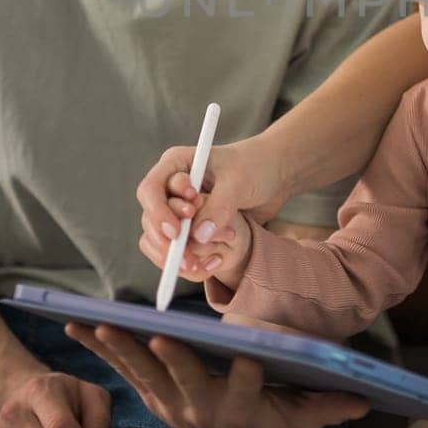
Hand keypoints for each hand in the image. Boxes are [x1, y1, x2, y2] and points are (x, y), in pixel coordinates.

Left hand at [67, 324, 368, 427]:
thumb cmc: (263, 425)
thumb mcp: (296, 420)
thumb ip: (325, 407)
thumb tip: (364, 400)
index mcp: (240, 409)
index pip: (247, 390)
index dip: (248, 375)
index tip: (251, 356)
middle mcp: (199, 407)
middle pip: (184, 380)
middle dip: (171, 360)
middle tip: (159, 337)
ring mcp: (168, 402)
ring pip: (142, 372)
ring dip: (119, 349)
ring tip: (98, 324)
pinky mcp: (148, 392)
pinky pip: (118, 368)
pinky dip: (96, 348)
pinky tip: (74, 324)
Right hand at [137, 137, 289, 275]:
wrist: (276, 174)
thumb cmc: (256, 166)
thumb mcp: (239, 182)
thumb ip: (218, 207)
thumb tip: (198, 237)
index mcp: (177, 164)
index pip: (150, 191)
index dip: (159, 214)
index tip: (177, 233)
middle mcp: (172, 187)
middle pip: (151, 219)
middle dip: (169, 242)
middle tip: (191, 258)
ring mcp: (180, 208)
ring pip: (161, 239)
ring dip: (179, 255)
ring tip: (203, 263)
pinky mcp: (192, 227)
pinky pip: (179, 250)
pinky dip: (190, 261)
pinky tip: (213, 264)